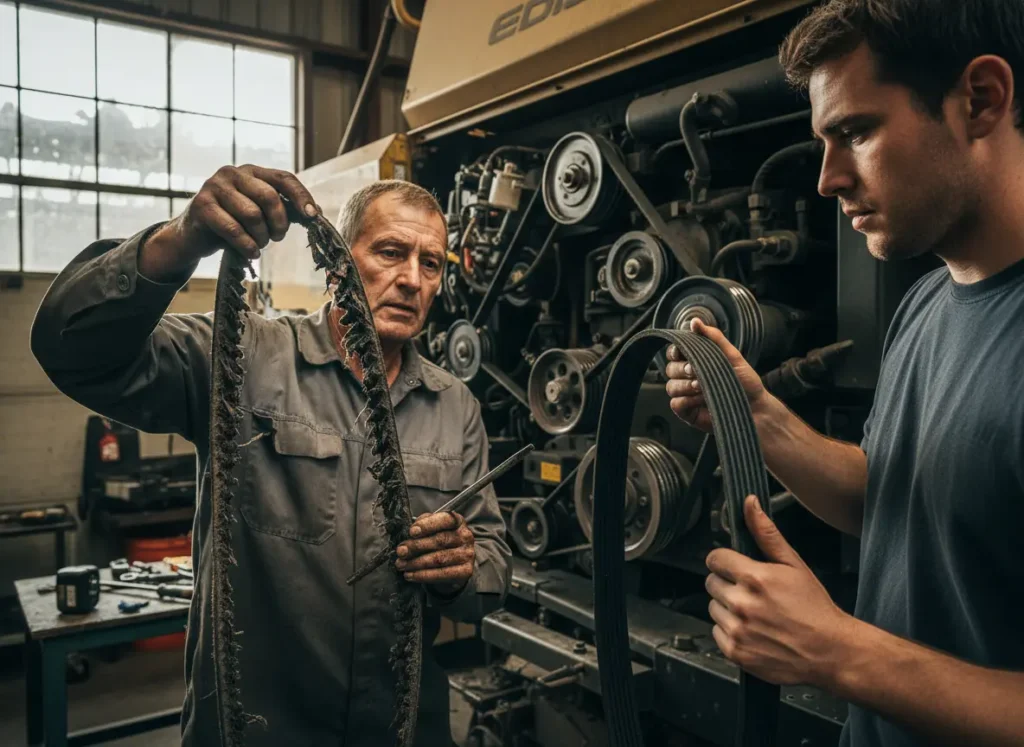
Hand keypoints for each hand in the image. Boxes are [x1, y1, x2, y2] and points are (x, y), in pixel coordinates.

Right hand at [142, 164, 318, 278]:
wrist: (192, 236)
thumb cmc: (232, 224)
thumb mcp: (259, 213)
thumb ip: (283, 209)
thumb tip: (315, 212)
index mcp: (251, 172)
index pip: (284, 178)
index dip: (301, 196)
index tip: (312, 216)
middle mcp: (232, 173)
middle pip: (270, 197)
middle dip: (279, 223)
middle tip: (277, 238)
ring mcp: (214, 187)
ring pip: (252, 215)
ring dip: (261, 237)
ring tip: (258, 245)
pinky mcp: (201, 206)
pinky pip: (233, 229)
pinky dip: (246, 245)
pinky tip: (250, 253)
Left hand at [395, 512, 474, 593]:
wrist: (453, 565)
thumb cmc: (438, 542)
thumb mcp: (432, 528)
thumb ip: (422, 525)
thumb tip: (411, 533)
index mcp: (458, 521)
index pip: (445, 519)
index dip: (428, 525)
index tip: (412, 532)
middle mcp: (465, 536)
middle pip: (440, 540)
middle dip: (416, 546)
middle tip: (400, 552)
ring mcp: (467, 554)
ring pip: (439, 559)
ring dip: (416, 563)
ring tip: (401, 565)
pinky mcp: (466, 571)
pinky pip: (442, 574)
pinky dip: (423, 576)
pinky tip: (410, 575)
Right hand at [665, 317, 767, 431]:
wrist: (755, 408)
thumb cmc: (745, 382)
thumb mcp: (732, 354)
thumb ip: (713, 336)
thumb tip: (694, 321)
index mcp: (696, 361)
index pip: (674, 352)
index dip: (675, 351)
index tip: (682, 353)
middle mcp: (688, 378)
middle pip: (669, 369)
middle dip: (682, 369)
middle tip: (696, 372)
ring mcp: (686, 395)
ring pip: (670, 386)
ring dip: (685, 386)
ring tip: (702, 387)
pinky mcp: (687, 411)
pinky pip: (675, 403)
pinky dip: (687, 401)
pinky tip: (701, 400)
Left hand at [705, 495, 853, 686]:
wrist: (830, 652)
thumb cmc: (814, 608)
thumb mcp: (794, 565)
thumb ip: (766, 533)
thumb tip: (749, 503)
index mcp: (755, 578)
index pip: (715, 559)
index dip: (726, 561)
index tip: (736, 567)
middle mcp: (742, 604)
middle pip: (711, 583)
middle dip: (728, 584)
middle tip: (752, 593)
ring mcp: (738, 630)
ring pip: (713, 608)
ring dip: (728, 608)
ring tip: (755, 613)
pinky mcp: (736, 652)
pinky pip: (716, 633)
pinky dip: (730, 631)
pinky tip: (753, 630)